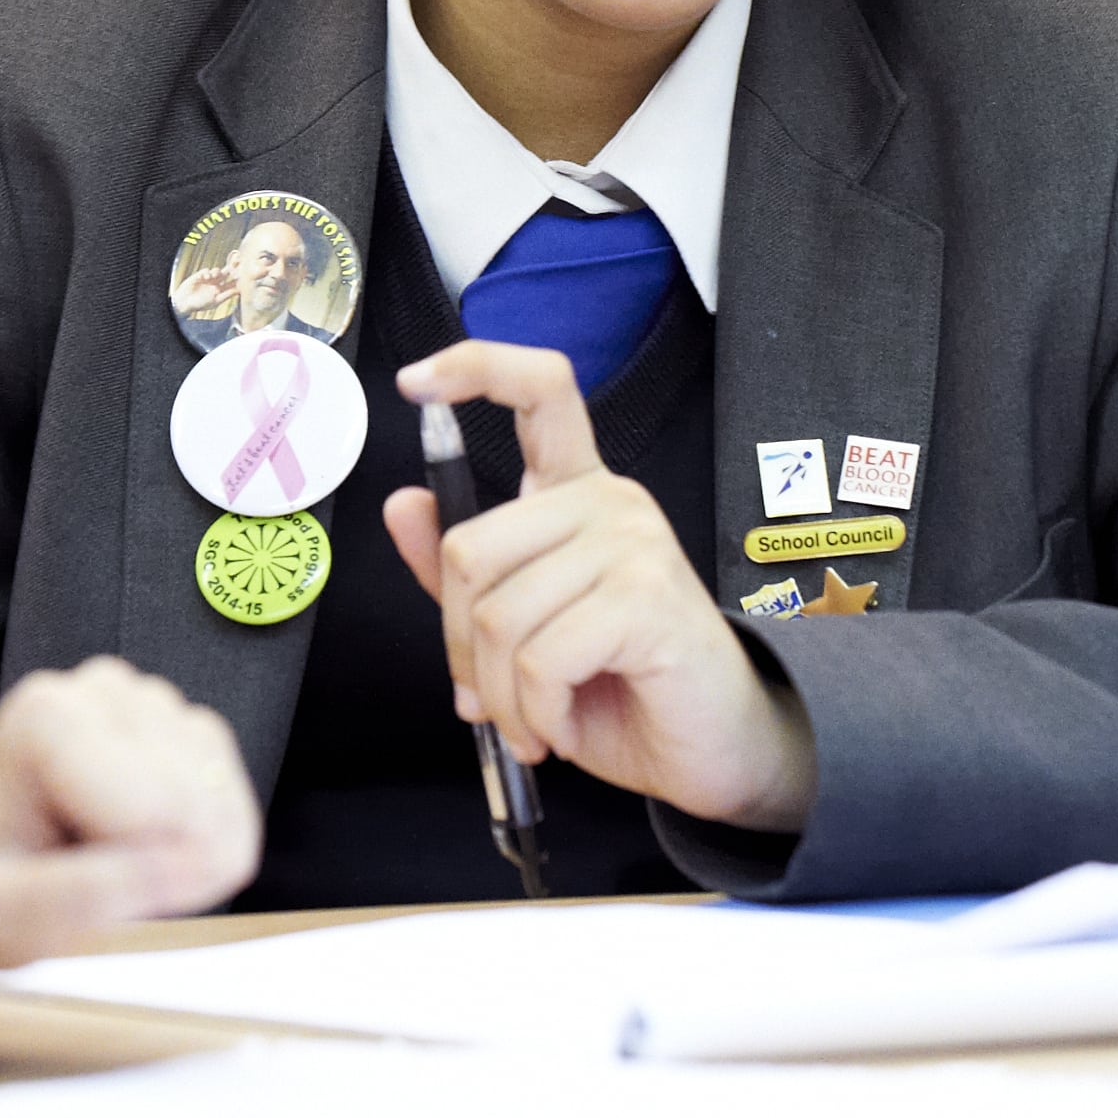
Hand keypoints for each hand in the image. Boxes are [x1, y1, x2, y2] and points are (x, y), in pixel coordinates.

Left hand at [0, 658, 260, 972]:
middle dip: (167, 862)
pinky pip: (229, 786)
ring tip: (114, 860)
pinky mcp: (182, 719)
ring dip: (185, 848)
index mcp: (44, 719)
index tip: (96, 896)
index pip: (159, 807)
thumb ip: (90, 894)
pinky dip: (203, 832)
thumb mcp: (10, 918)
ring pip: (219, 792)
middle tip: (100, 880)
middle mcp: (100, 687)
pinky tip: (145, 845)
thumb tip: (191, 864)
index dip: (150, 873)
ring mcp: (147, 697)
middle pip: (195, 799)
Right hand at [171, 263, 242, 324]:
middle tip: (238, 261)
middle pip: (226, 273)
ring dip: (217, 271)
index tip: (244, 275)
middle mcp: (216, 283)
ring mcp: (208, 279)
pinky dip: (207, 272)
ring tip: (215, 275)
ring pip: (217, 271)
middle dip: (232, 267)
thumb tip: (239, 291)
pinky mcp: (200, 275)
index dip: (238, 279)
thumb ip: (227, 295)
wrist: (184, 303)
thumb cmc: (200, 304)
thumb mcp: (216, 301)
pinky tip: (206, 276)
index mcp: (221, 290)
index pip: (232, 283)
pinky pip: (206, 271)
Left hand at [384, 341, 815, 832]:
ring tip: (530, 725)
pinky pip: (541, 659)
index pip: (538, 390)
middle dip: (458, 645)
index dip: (473, 368)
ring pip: (499, 615)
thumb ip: (462, 573)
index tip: (413, 381)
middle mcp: (608, 502)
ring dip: (500, 697)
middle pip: (469, 547)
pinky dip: (536, 713)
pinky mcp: (647, 599)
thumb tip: (402, 503)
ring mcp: (633, 544)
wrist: (715, 749)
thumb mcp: (524, 631)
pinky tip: (563, 728)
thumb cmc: (622, 685)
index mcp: (576, 492)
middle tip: (483, 699)